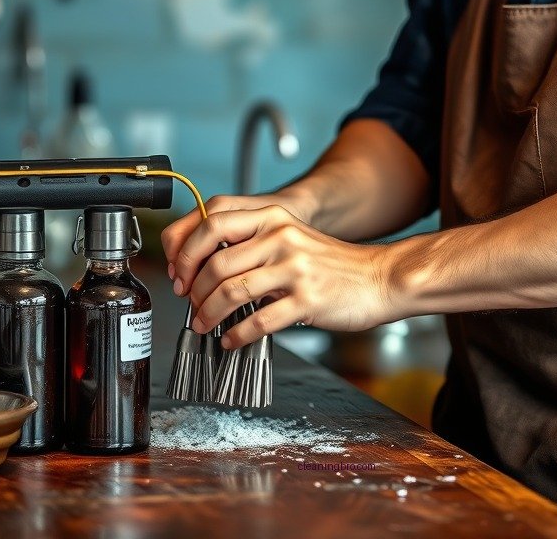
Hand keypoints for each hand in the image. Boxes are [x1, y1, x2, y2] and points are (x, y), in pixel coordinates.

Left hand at [161, 200, 398, 348]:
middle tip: (189, 304)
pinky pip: (258, 321)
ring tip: (204, 325)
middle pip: (215, 261)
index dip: (186, 249)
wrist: (377, 278)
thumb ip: (252, 241)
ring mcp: (294, 267)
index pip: (211, 220)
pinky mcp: (307, 299)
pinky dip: (236, 335)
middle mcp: (280, 237)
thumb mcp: (289, 236)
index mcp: (271, 217)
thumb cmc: (330, 263)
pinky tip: (231, 340)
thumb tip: (203, 263)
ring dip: (208, 314)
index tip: (179, 273)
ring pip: (231, 291)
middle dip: (192, 289)